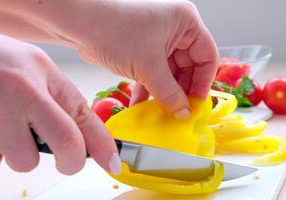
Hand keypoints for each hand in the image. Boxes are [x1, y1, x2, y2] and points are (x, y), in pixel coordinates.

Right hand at [0, 31, 119, 174]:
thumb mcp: (36, 68)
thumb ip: (61, 99)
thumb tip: (84, 134)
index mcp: (40, 78)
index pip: (80, 120)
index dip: (100, 146)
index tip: (112, 161)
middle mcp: (18, 97)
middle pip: (60, 148)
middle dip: (67, 159)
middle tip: (60, 151)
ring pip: (21, 161)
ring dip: (20, 150)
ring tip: (7, 124)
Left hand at [61, 0, 218, 116]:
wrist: (78, 24)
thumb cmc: (115, 30)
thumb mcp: (148, 66)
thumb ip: (169, 93)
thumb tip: (184, 114)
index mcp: (186, 23)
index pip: (207, 58)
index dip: (202, 84)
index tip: (194, 105)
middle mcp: (176, 30)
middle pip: (189, 68)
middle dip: (181, 92)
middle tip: (178, 113)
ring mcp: (159, 40)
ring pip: (171, 74)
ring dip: (165, 94)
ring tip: (161, 113)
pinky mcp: (144, 51)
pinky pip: (154, 74)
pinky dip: (150, 90)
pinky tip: (144, 106)